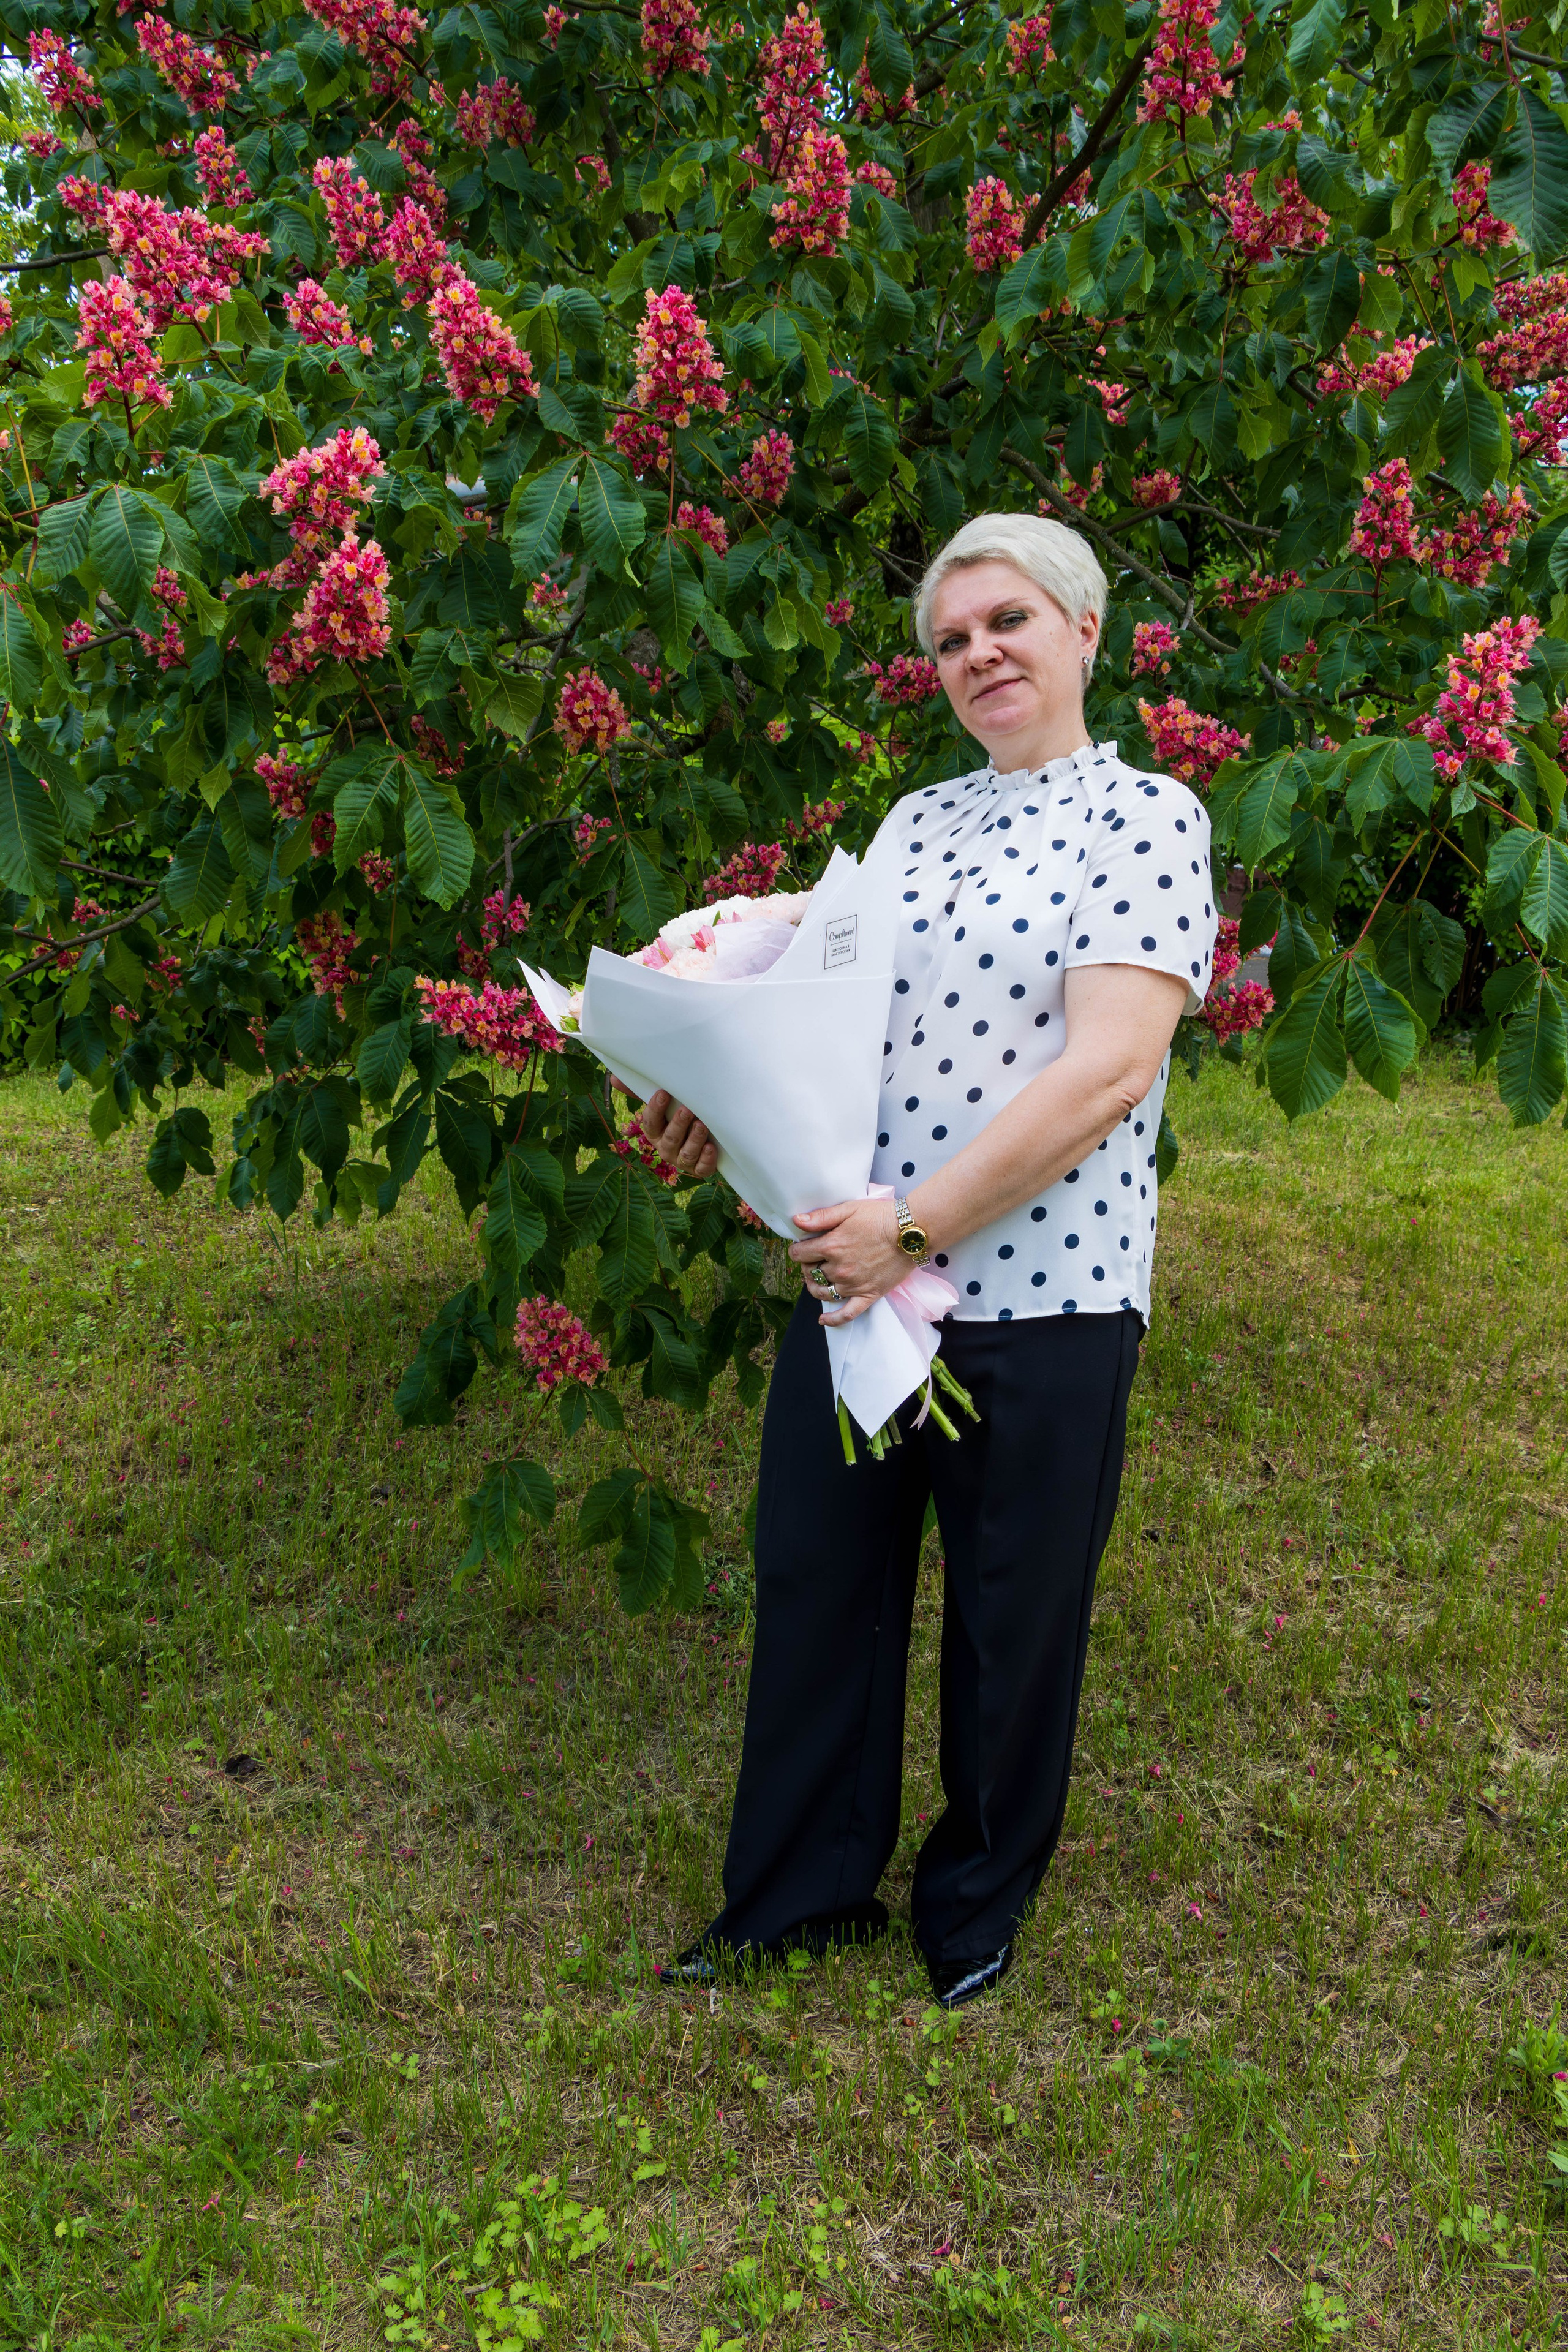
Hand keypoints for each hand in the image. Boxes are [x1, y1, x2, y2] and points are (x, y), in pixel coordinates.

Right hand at [628, 1086, 718, 1178]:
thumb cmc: (678, 1117)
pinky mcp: (700, 1169)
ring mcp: (682, 1160)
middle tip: (687, 1110)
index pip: (650, 1123)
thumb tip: (614, 1078)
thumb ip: (642, 1092)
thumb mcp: (663, 1105)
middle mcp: (666, 1148)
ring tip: (702, 1125)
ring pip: (686, 1154)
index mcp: (655, 1132)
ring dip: (694, 1140)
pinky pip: (702, 1168)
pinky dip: (707, 1159)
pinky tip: (711, 1147)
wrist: (706, 1136)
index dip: (655, 1109)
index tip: (663, 1094)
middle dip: (679, 1124)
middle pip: (670, 1138)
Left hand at [789, 1197, 907, 1325]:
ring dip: (815, 1286)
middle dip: (807, 1265)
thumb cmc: (882, 1217)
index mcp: (831, 1246)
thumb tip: (796, 1221)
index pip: (799, 1254)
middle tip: (814, 1259)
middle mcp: (839, 1269)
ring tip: (818, 1279)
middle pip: (810, 1272)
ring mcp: (853, 1285)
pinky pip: (847, 1314)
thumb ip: (821, 1217)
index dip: (798, 1249)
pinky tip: (823, 1320)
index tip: (802, 1247)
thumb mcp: (849, 1209)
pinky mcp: (868, 1295)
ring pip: (822, 1293)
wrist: (912, 1232)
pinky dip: (833, 1319)